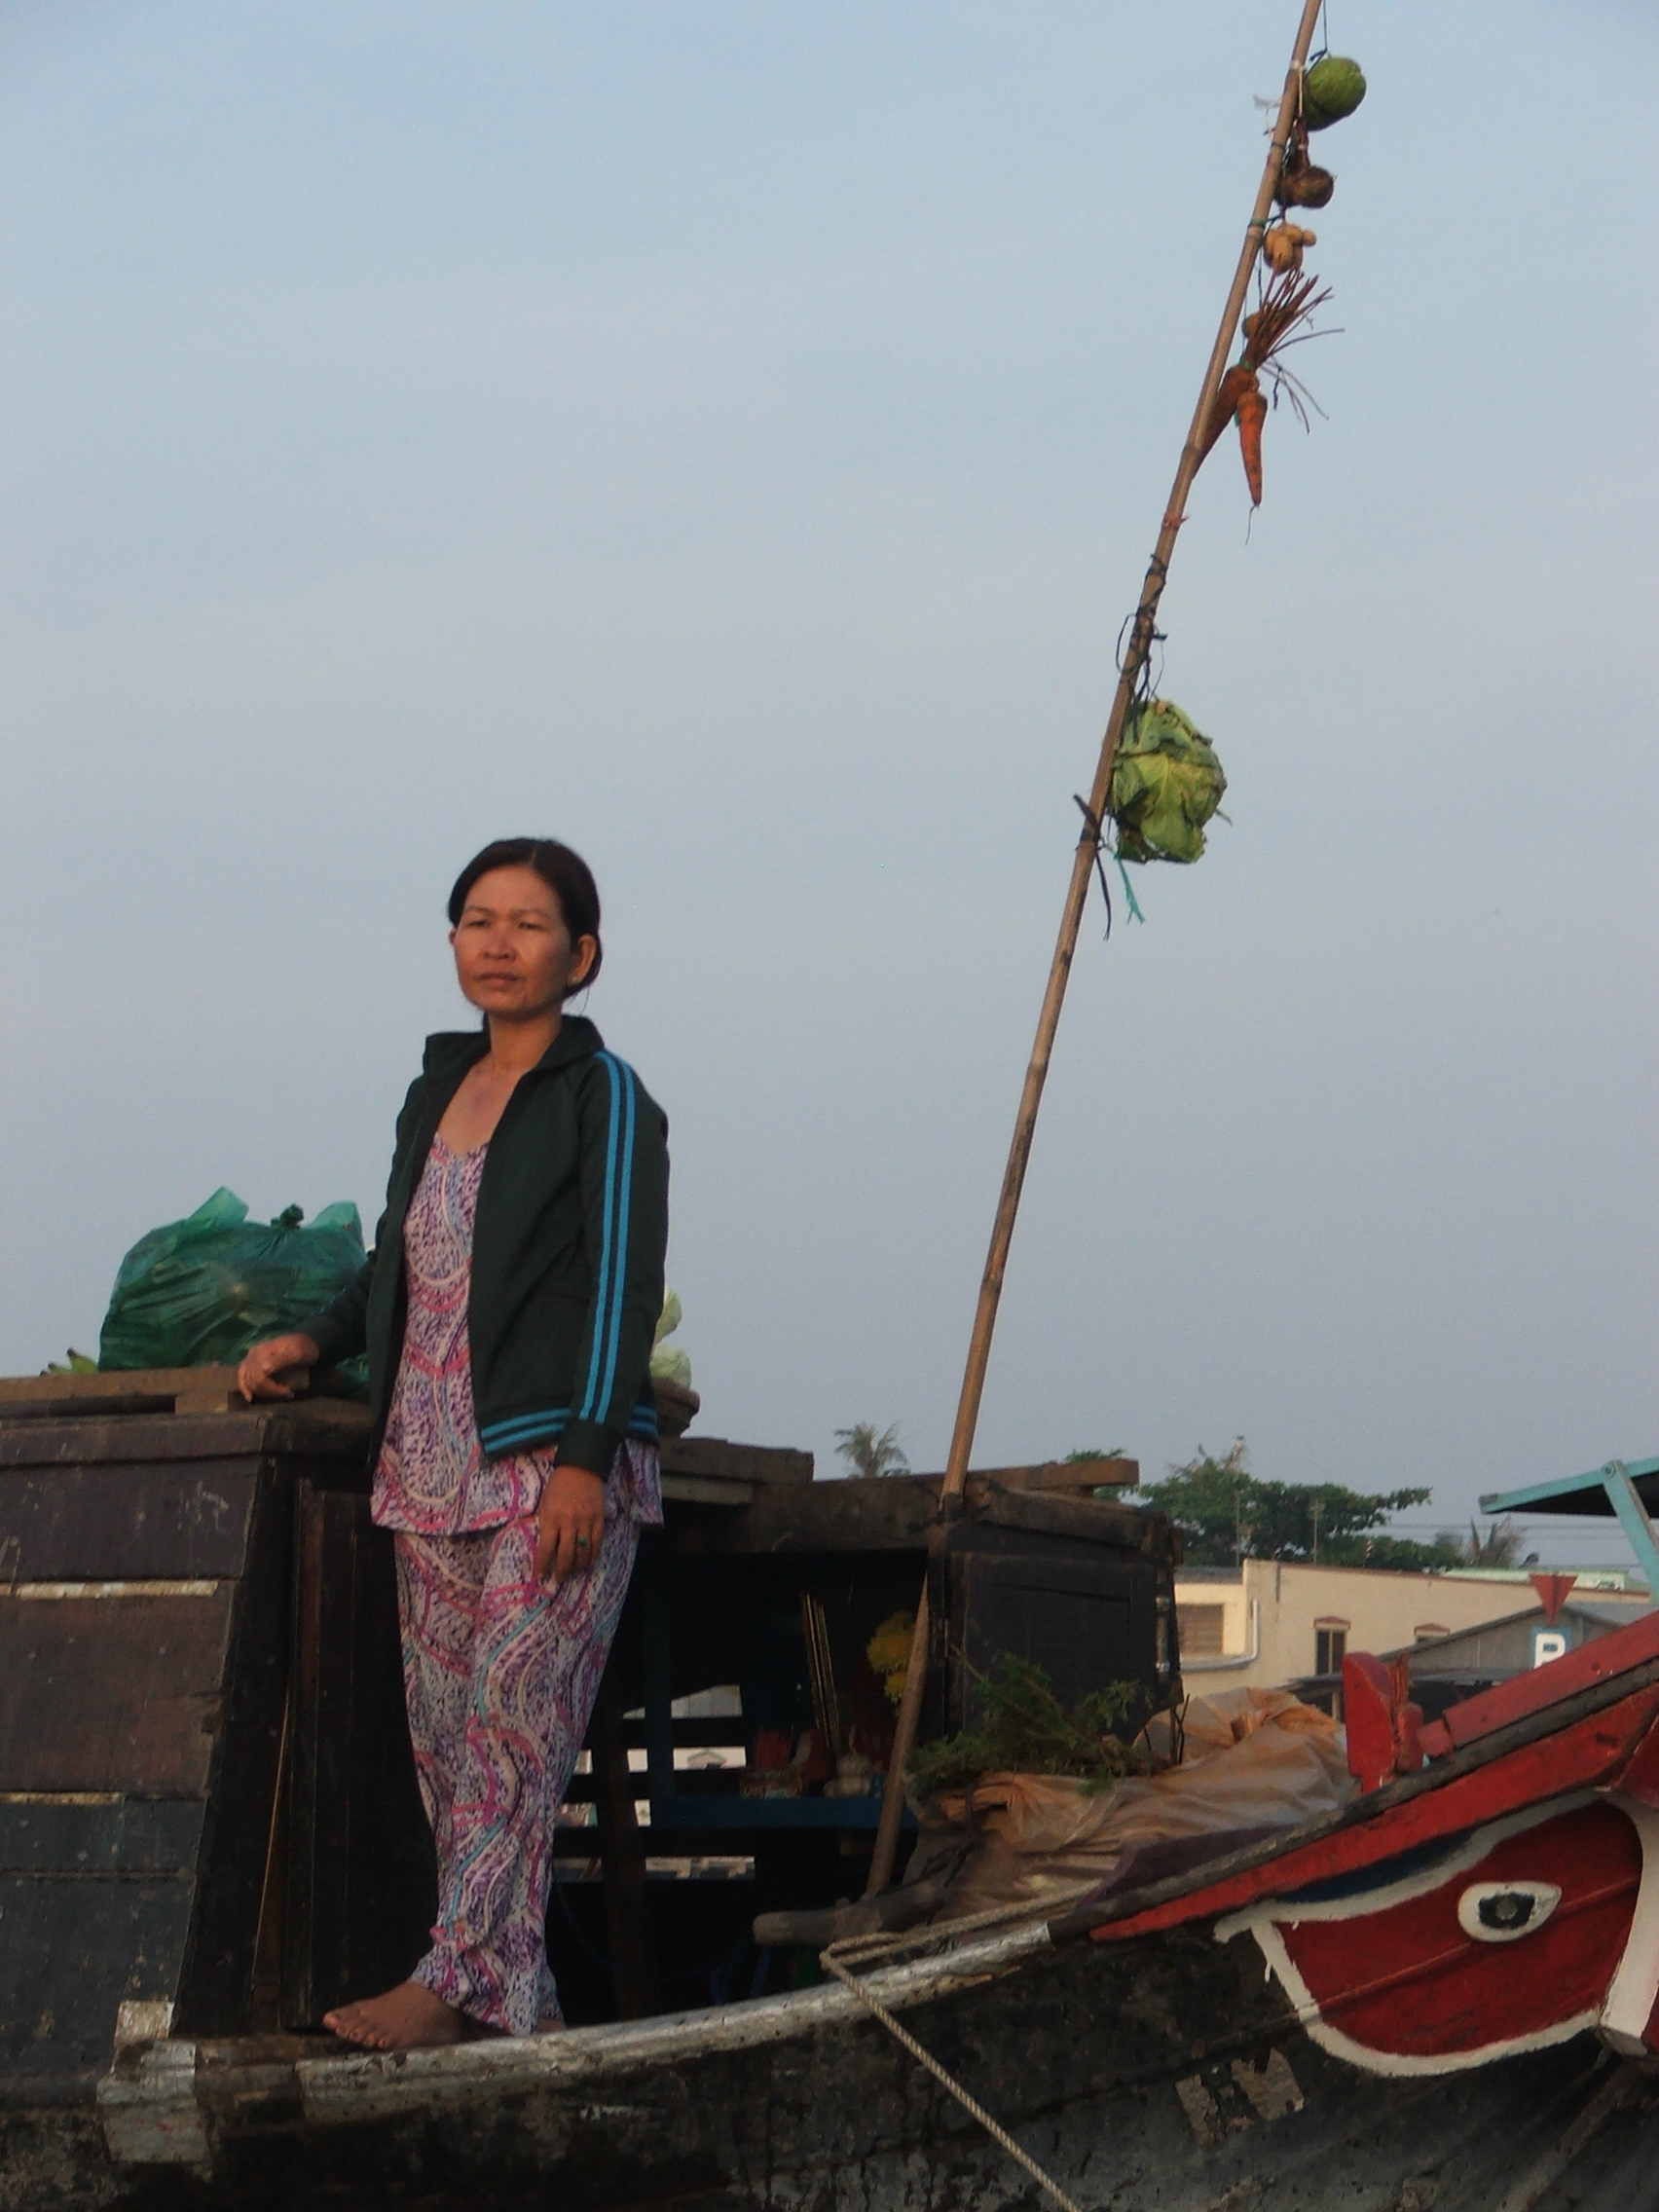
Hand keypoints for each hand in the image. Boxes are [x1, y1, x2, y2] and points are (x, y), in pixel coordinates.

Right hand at [236, 1332, 320, 1402]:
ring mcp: (251, 1357)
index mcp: (262, 1352)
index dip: (273, 1389)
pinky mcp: (252, 1361)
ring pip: (247, 1381)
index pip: (260, 1378)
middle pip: (253, 1381)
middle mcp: (253, 1354)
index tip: (289, 1392)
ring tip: (277, 1394)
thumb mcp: (298, 1353)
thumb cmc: (305, 1348)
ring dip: (261, 1391)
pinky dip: (244, 1387)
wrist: (308, 1340)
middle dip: (269, 1392)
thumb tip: (263, 1369)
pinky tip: (249, 1397)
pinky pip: (242, 1376)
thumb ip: (282, 1360)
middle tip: (286, 1393)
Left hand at [535, 1463, 605, 1583]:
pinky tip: (589, 1562)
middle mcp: (568, 1523)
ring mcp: (585, 1522)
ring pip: (582, 1552)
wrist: (581, 1468)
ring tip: (573, 1573)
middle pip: (565, 1555)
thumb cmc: (558, 1486)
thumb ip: (545, 1523)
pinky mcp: (598, 1519)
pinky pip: (597, 1543)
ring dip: (577, 1566)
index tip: (541, 1575)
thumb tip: (544, 1545)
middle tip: (558, 1579)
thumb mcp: (544, 1503)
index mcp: (551, 1518)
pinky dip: (593, 1555)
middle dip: (561, 1571)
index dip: (543, 1565)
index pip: (546, 1548)